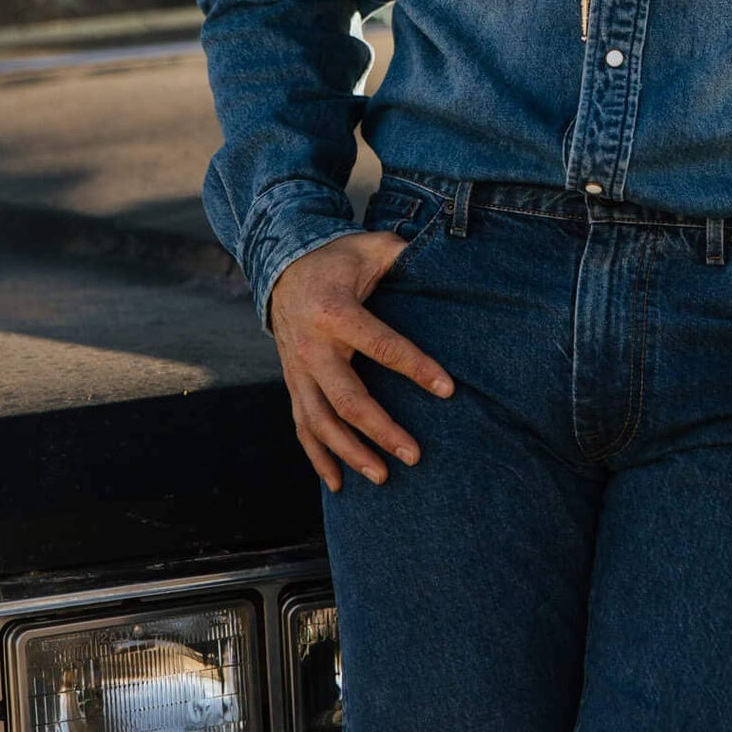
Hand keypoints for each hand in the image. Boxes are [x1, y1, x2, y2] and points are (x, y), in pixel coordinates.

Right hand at [268, 234, 454, 492]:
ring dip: (350, 453)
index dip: (416, 367)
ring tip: (383, 477)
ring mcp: (297, 369)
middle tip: (414, 455)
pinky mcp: (292, 383)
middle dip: (381, 430)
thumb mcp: (370, 247)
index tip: (448, 389)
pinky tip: (338, 484)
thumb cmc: (338, 258)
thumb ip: (405, 254)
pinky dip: (318, 458)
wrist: (282, 266)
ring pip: (321, 422)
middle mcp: (312, 346)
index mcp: (335, 311)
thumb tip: (449, 259)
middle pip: (347, 398)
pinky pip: (302, 426)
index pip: (382, 345)